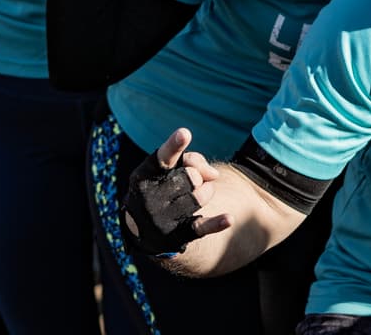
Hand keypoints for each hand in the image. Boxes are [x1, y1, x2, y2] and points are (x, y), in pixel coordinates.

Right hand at [123, 128, 230, 255]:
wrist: (141, 229)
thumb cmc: (161, 186)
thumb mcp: (168, 168)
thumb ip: (192, 160)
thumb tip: (215, 174)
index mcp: (144, 175)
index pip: (162, 158)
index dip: (174, 145)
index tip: (185, 133)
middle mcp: (148, 199)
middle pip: (191, 176)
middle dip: (197, 176)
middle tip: (190, 181)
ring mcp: (161, 220)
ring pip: (201, 197)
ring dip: (206, 192)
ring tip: (195, 194)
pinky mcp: (175, 237)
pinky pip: (200, 227)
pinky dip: (216, 223)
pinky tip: (229, 219)